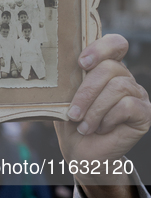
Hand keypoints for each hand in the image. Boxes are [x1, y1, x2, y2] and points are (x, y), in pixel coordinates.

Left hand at [55, 34, 150, 168]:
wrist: (83, 153)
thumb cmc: (73, 124)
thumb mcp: (65, 99)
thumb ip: (68, 81)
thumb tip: (55, 69)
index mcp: (106, 69)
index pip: (115, 44)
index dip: (101, 48)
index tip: (81, 63)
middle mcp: (124, 78)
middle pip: (110, 68)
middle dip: (86, 92)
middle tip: (73, 114)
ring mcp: (137, 94)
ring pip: (118, 87)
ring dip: (95, 110)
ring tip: (84, 126)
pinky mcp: (144, 113)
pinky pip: (127, 106)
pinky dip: (108, 119)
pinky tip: (101, 129)